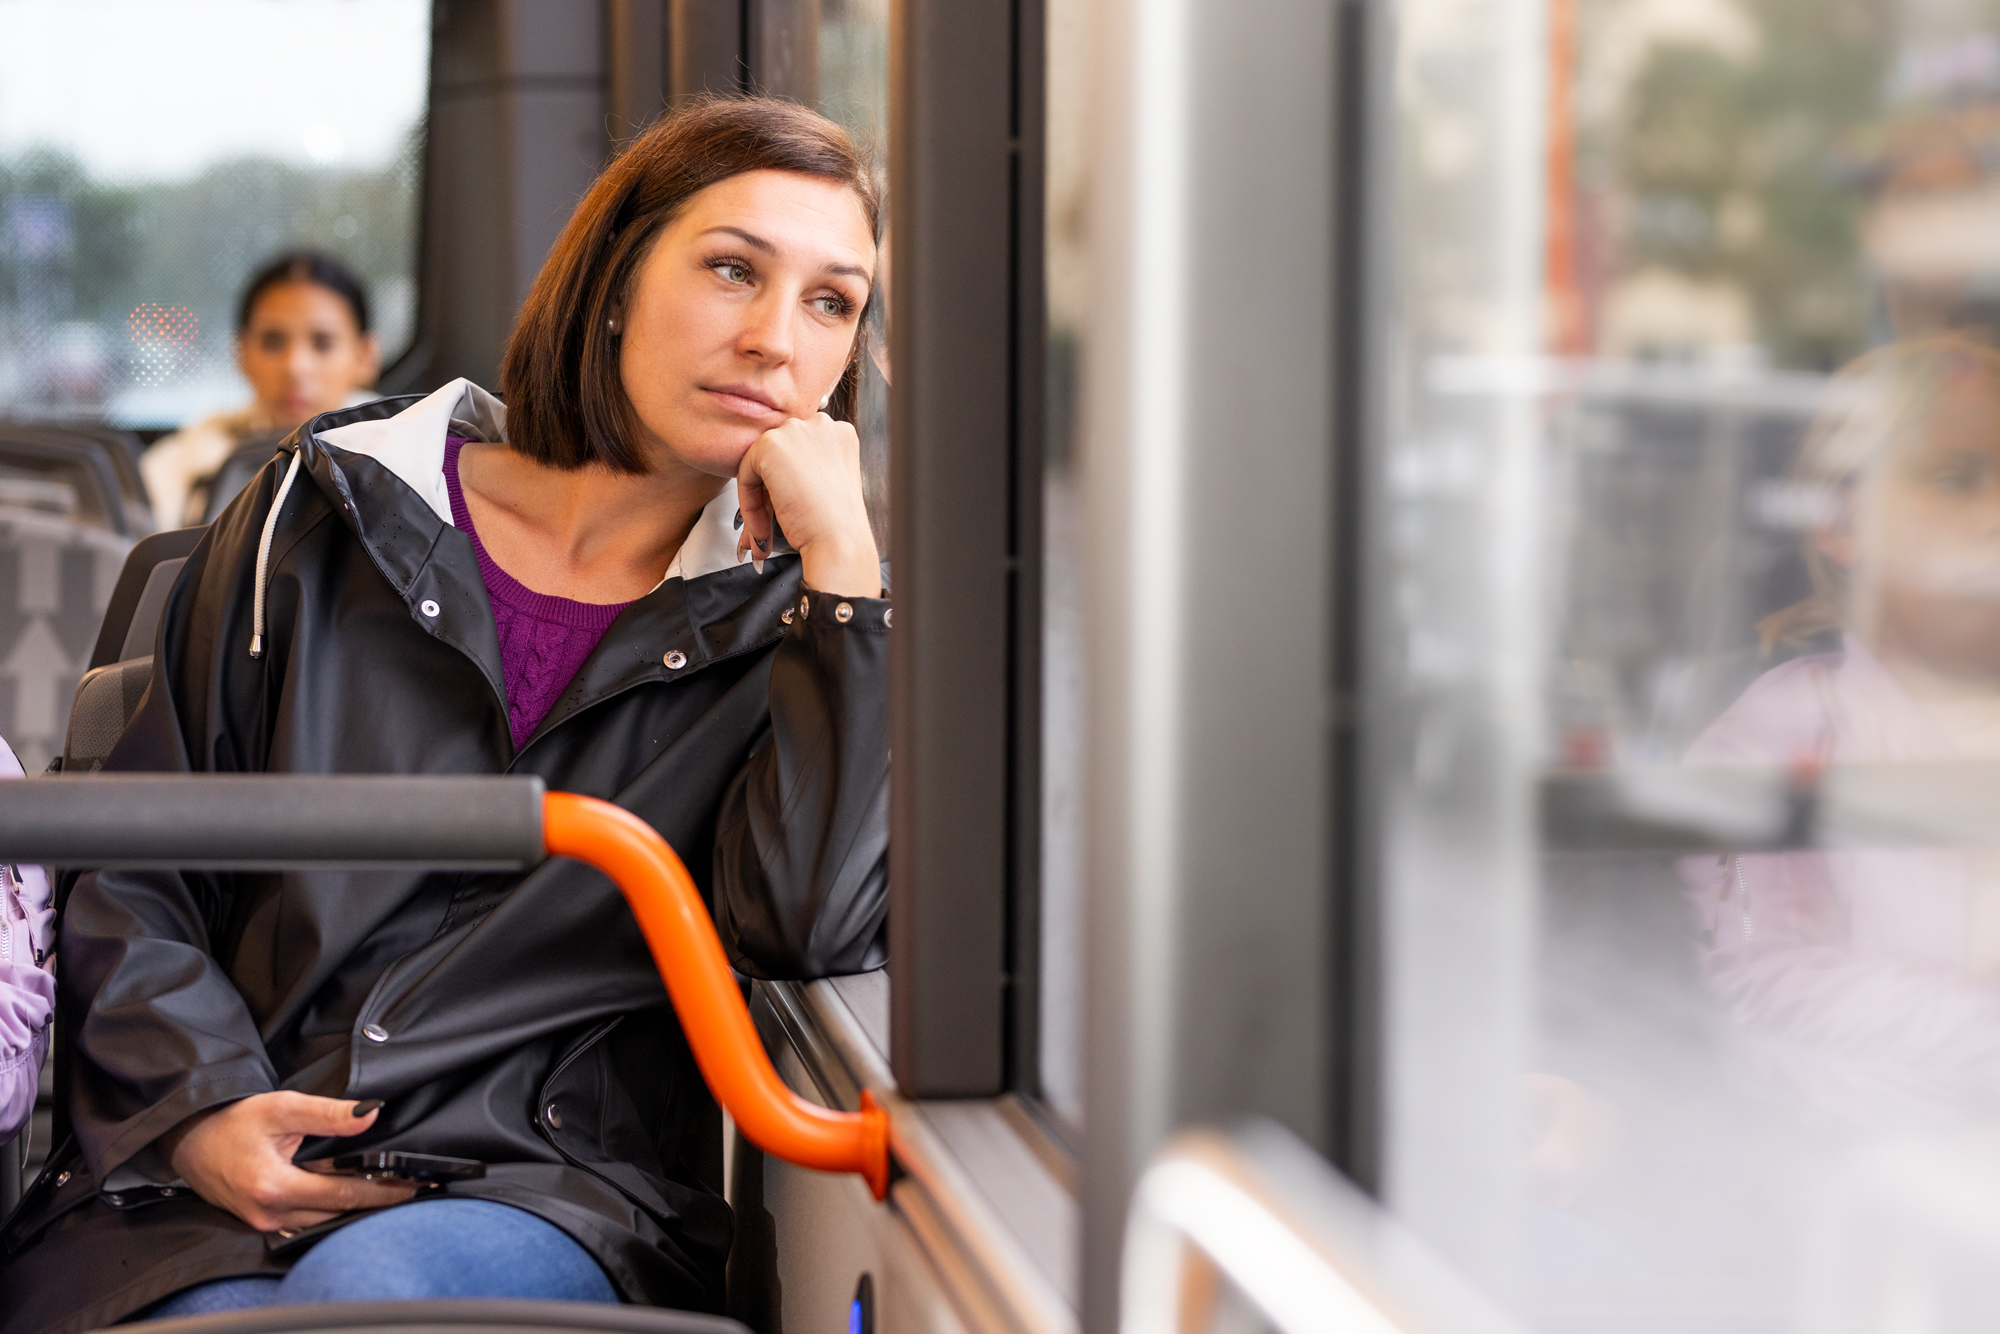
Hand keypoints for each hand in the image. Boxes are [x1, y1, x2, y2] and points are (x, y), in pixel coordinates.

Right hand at [160, 1091, 415, 1231]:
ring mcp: (264, 1222)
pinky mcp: (261, 1222)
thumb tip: (369, 1114)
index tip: (414, 1186)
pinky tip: (351, 1195)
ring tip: (389, 1190)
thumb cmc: (231, 1122)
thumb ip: (328, 1114)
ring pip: (323, 1221)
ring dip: (354, 1207)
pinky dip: (331, 1210)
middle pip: (337, 1213)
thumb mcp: (282, 1108)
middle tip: (412, 1187)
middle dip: (375, 1201)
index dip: (384, 1191)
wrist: (188, 1139)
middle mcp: (269, 1213)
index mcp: (275, 1187)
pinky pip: (306, 1222)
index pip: (344, 1195)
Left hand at [736, 413, 880, 597]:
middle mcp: (821, 424)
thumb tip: (773, 480)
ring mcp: (796, 430)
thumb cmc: (837, 524)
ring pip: (760, 463)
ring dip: (758, 502)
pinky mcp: (770, 444)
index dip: (788, 486)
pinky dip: (748, 504)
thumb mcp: (827, 485)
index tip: (783, 515)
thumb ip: (805, 470)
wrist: (839, 541)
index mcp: (839, 433)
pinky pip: (745, 472)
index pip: (799, 453)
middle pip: (779, 456)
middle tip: (765, 530)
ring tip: (762, 535)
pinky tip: (762, 527)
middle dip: (768, 495)